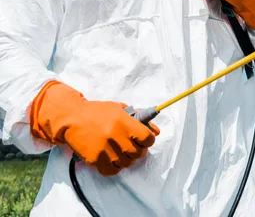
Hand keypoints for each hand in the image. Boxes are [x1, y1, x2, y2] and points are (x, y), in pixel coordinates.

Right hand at [31, 81, 159, 175]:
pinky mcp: (95, 160)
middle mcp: (115, 136)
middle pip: (138, 153)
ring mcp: (105, 150)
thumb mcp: (118, 108)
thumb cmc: (97, 111)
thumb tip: (156, 131)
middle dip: (138, 149)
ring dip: (126, 158)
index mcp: (123, 121)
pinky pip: (113, 171)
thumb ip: (138, 118)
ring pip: (127, 163)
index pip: (147, 138)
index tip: (144, 138)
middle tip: (132, 145)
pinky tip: (111, 157)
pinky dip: (115, 166)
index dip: (148, 139)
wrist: (72, 118)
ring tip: (120, 150)